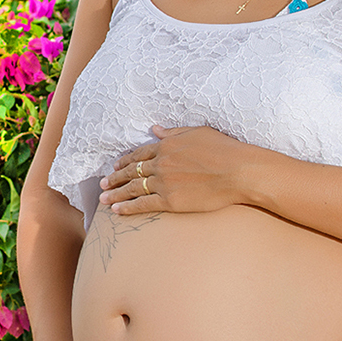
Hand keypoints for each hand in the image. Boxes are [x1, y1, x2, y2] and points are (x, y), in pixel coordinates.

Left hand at [99, 125, 246, 215]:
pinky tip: (117, 211)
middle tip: (103, 184)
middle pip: (132, 171)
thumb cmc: (224, 149)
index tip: (115, 166)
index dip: (125, 160)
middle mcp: (161, 163)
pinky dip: (128, 207)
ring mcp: (164, 182)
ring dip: (116, 193)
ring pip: (133, 188)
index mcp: (167, 145)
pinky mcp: (170, 200)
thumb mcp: (197, 132)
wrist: (238, 171)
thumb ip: (173, 132)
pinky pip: (143, 204)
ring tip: (103, 199)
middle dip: (115, 178)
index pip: (139, 154)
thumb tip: (155, 129)